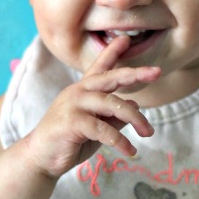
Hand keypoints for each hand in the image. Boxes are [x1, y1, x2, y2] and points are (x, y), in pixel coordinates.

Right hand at [26, 35, 160, 178]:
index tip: (126, 38)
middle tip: (157, 72)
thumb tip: (135, 107)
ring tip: (148, 133)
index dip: (112, 52)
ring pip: (112, 104)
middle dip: (134, 74)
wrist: (41, 159)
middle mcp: (78, 92)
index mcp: (84, 90)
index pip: (100, 67)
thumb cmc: (70, 142)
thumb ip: (114, 117)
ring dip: (135, 118)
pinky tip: (131, 150)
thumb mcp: (98, 128)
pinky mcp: (71, 122)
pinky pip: (103, 129)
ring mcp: (73, 105)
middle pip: (110, 78)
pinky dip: (120, 141)